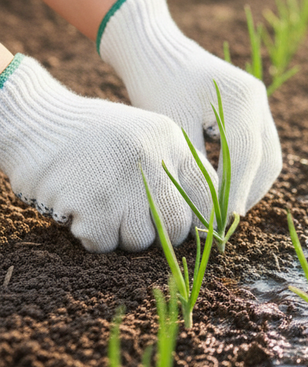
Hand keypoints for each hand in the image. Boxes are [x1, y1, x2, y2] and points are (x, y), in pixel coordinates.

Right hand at [0, 56, 214, 251]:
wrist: (39, 122)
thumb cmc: (97, 136)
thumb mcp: (147, 136)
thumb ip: (175, 167)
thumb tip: (207, 217)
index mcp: (172, 141)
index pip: (207, 194)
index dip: (201, 221)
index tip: (190, 232)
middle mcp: (154, 160)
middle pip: (178, 225)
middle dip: (160, 234)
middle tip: (136, 222)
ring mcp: (124, 182)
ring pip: (141, 240)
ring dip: (121, 235)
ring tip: (104, 209)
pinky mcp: (92, 204)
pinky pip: (104, 244)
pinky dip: (93, 237)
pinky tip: (82, 211)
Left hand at [98, 0, 281, 217]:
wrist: (156, 51)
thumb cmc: (156, 84)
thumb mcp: (173, 125)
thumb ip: (194, 163)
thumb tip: (206, 209)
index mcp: (243, 99)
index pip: (246, 156)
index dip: (236, 191)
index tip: (222, 222)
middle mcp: (258, 101)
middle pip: (267, 160)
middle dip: (248, 193)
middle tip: (224, 222)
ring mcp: (258, 104)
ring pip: (267, 157)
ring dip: (250, 185)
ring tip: (224, 210)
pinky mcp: (251, 110)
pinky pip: (257, 148)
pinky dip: (245, 171)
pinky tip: (223, 188)